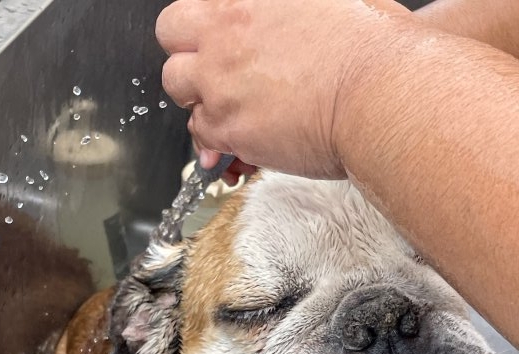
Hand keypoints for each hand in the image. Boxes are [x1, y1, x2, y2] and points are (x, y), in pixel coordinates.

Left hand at [156, 0, 407, 178]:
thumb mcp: (335, 0)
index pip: (195, 3)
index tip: (219, 40)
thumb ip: (294, 8)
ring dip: (199, 97)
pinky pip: (199, 133)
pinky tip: (240, 141)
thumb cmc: (372, 48)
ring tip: (230, 110)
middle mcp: (225, 31)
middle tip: (214, 71)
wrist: (380, 94)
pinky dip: (214, 140)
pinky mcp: (228, 125)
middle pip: (171, 34)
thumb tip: (293, 15)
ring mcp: (221, 79)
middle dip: (189, 52)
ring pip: (178, 87)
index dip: (205, 25)